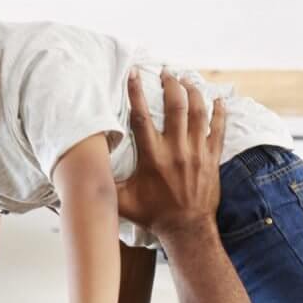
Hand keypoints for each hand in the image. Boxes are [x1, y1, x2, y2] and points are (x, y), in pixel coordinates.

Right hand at [115, 68, 226, 234]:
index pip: (141, 116)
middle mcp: (176, 150)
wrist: (187, 230)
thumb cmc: (153, 215)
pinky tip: (218, 99)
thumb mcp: (123, 201)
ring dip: (194, 92)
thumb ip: (106, 184)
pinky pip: (218, 129)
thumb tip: (83, 172)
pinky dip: (220, 112)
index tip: (134, 72)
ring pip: (198, 112)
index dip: (136, 91)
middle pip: (175, 106)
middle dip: (171, 84)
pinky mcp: (212, 158)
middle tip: (166, 72)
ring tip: (187, 80)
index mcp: (152, 156)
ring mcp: (197, 152)